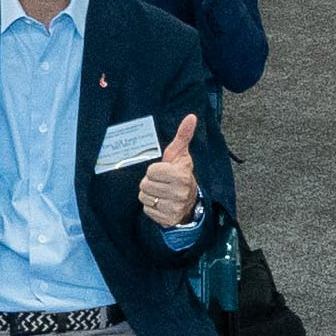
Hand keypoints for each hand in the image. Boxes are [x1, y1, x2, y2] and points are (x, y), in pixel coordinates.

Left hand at [137, 113, 203, 232]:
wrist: (191, 202)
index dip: (155, 170)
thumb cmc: (181, 173)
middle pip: (145, 185)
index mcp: (181, 175)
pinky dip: (151, 207)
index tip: (164, 172)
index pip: (151, 171)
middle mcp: (180, 192)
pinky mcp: (168, 219)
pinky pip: (147, 210)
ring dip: (149, 195)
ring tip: (161, 193)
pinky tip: (161, 203)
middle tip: (162, 183)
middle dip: (150, 183)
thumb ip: (183, 136)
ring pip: (144, 197)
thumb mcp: (181, 155)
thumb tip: (191, 116)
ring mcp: (174, 207)